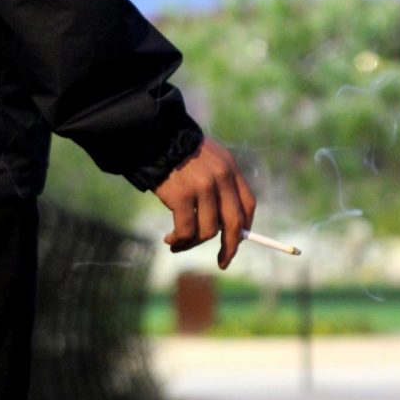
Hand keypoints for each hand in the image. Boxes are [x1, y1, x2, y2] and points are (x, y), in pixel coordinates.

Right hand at [152, 138, 255, 268]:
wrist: (152, 137)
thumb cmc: (176, 152)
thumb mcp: (207, 160)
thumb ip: (219, 185)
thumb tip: (223, 226)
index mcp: (230, 168)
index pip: (248, 204)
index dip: (244, 227)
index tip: (236, 242)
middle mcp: (221, 178)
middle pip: (234, 223)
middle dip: (230, 247)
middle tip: (223, 262)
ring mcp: (202, 187)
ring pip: (207, 231)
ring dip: (192, 244)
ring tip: (177, 244)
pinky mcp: (182, 196)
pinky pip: (186, 230)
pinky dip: (178, 240)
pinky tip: (169, 239)